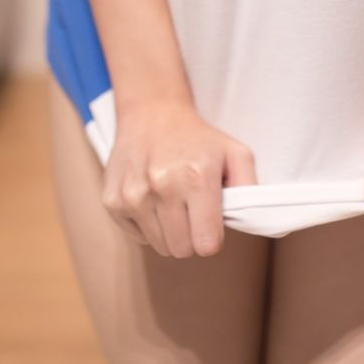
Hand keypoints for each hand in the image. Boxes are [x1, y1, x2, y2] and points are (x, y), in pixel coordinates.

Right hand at [102, 98, 257, 257]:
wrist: (152, 114)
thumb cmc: (198, 139)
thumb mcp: (235, 153)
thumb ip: (250, 187)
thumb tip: (250, 219)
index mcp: (196, 177)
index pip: (207, 244)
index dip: (213, 238)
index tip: (211, 222)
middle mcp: (162, 187)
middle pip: (182, 250)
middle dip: (192, 237)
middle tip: (192, 211)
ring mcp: (133, 195)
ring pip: (160, 247)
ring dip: (170, 232)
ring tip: (172, 202)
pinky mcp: (113, 201)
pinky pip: (138, 237)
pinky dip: (148, 225)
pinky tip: (153, 199)